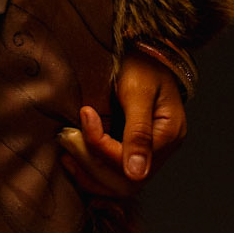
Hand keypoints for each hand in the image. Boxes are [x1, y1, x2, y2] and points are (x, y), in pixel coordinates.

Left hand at [56, 54, 186, 199]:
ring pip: (119, 184)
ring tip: (65, 155)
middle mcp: (162, 151)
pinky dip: (93, 172)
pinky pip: (115, 174)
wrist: (146, 48)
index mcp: (168, 135)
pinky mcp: (135, 151)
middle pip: (125, 181)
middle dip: (90, 164)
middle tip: (66, 139)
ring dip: (89, 174)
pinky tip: (73, 162)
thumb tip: (137, 174)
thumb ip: (137, 131)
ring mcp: (149, 154)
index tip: (84, 114)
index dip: (100, 145)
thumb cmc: (143, 63)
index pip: (129, 160)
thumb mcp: (138, 91)